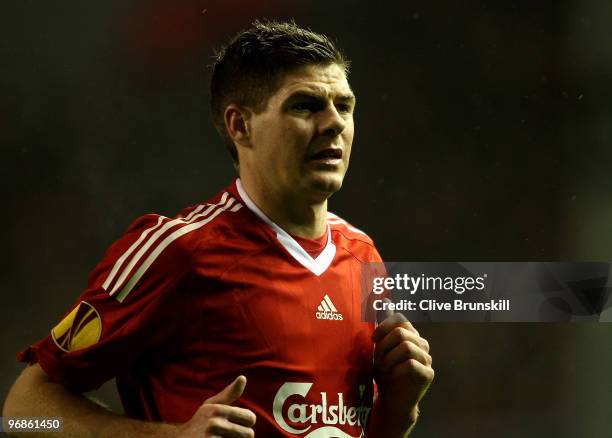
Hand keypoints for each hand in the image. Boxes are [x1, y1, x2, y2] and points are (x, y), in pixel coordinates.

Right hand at [176, 375, 255, 437]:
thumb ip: (229, 393)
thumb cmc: (199, 422)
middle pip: (249, 434)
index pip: (251, 418)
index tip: (236, 426)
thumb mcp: (211, 405)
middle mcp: (214, 423)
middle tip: (228, 437)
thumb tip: (243, 378)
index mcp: (218, 410)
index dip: (246, 424)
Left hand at [372, 303, 433, 426]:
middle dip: (384, 346)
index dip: (384, 326)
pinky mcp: (428, 374)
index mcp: (411, 335)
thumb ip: (384, 327)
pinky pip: (411, 364)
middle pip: (401, 333)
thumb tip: (386, 301)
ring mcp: (427, 359)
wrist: (392, 400)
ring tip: (384, 368)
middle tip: (378, 359)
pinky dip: (396, 370)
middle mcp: (421, 344)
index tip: (373, 339)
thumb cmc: (385, 373)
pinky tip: (393, 376)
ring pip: (406, 346)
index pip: (400, 318)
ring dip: (389, 358)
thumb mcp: (381, 349)